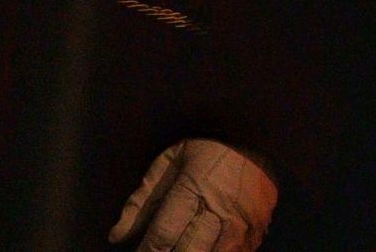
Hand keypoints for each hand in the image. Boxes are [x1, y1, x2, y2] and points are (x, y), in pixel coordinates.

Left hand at [109, 139, 277, 251]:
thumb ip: (141, 202)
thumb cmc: (205, 148)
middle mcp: (219, 207)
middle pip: (188, 251)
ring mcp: (243, 221)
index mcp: (192, 188)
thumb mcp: (167, 164)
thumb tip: (116, 237)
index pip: (163, 235)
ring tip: (183, 248)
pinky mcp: (259, 228)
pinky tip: (207, 247)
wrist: (257, 134)